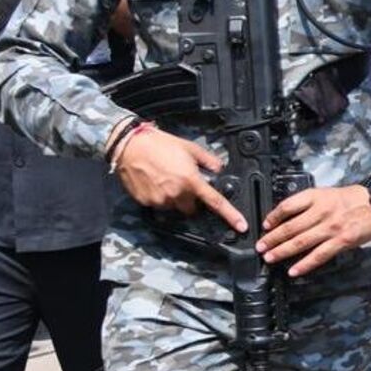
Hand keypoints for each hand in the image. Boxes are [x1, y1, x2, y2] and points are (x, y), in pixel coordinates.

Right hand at [113, 128, 244, 231]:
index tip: (241, 226)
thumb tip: (218, 168)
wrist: (130, 146)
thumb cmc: (159, 144)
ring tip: (166, 178)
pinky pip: (159, 204)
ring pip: (174, 207)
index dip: (230, 215)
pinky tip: (155, 182)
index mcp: (191, 180)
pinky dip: (160, 196)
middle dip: (191, 199)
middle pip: (191, 208)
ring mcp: (161, 200)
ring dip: (174, 197)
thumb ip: (208, 160)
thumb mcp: (190, 148)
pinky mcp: (147, 202)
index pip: (215, 202)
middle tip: (184, 183)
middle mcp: (177, 194)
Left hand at [257, 185, 370, 276]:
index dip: (273, 217)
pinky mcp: (341, 240)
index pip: (288, 206)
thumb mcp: (326, 193)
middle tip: (260, 247)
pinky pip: (319, 255)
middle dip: (272, 239)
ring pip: (301, 242)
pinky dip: (304, 265)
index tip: (265, 226)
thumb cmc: (351, 199)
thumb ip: (308, 204)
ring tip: (270, 258)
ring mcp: (331, 227)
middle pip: (291, 227)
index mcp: (316, 197)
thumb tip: (287, 218)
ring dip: (282, 252)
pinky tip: (294, 271)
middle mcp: (322, 211)